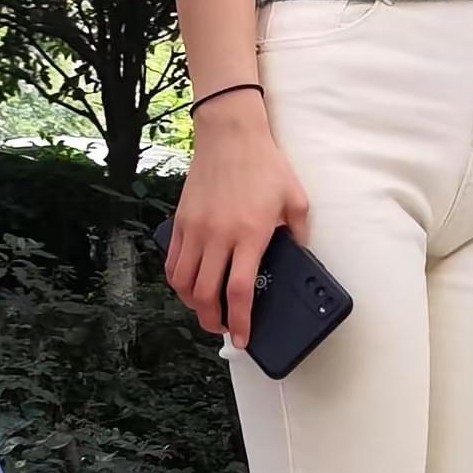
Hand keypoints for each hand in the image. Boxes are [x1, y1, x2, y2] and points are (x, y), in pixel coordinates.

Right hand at [166, 94, 308, 349]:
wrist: (230, 135)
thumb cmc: (264, 165)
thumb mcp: (296, 199)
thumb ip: (300, 233)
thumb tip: (298, 256)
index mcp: (249, 235)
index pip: (239, 291)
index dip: (240, 321)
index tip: (243, 337)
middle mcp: (217, 236)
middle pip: (205, 295)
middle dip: (213, 320)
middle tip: (223, 327)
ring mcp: (195, 230)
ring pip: (183, 283)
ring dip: (192, 304)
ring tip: (206, 308)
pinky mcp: (180, 221)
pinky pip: (172, 262)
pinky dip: (178, 280)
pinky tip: (189, 283)